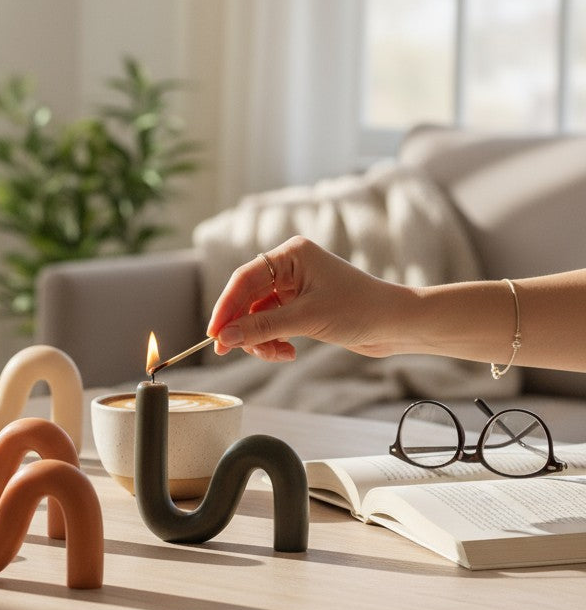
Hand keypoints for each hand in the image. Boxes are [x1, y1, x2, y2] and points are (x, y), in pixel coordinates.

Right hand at [206, 236, 404, 361]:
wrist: (397, 324)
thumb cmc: (360, 310)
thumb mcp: (306, 319)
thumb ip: (262, 328)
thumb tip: (225, 337)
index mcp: (291, 255)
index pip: (244, 279)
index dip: (225, 307)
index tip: (213, 333)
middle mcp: (290, 267)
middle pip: (247, 299)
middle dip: (243, 327)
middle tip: (229, 351)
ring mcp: (294, 288)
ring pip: (257, 316)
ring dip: (260, 339)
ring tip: (276, 354)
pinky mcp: (300, 308)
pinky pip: (271, 325)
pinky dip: (273, 342)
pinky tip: (287, 353)